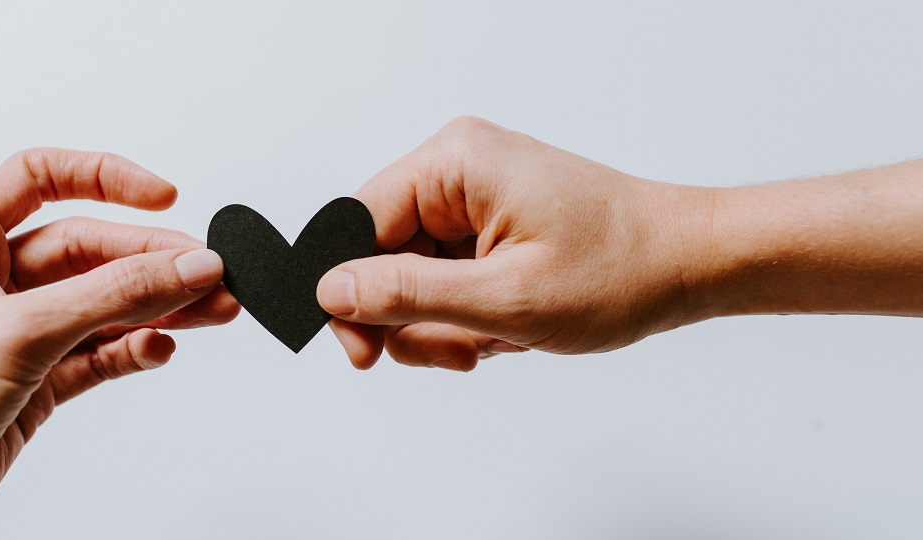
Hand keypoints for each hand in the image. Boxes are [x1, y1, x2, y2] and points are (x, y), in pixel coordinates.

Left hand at [0, 150, 238, 537]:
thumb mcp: (21, 333)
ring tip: (211, 310)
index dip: (105, 178)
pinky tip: (158, 349)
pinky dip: (133, 349)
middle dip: (153, 260)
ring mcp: (17, 333)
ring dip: (159, 306)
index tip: (163, 197)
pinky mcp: (35, 382)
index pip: (40, 178)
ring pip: (103, 303)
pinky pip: (100, 352)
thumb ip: (113, 295)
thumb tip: (186, 264)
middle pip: (89, 248)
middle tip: (209, 274)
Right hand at [316, 116, 711, 370]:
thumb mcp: (504, 297)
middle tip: (458, 351)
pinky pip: (445, 279)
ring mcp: (474, 198)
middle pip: (382, 256)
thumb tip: (330, 291)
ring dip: (445, 325)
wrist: (689, 265)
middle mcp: (458, 170)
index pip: (355, 224)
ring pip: (413, 277)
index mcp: (454, 163)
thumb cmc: (620, 269)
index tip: (364, 353)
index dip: (349, 294)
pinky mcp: (489, 225)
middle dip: (412, 318)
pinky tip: (507, 328)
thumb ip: (407, 294)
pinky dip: (467, 316)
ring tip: (496, 339)